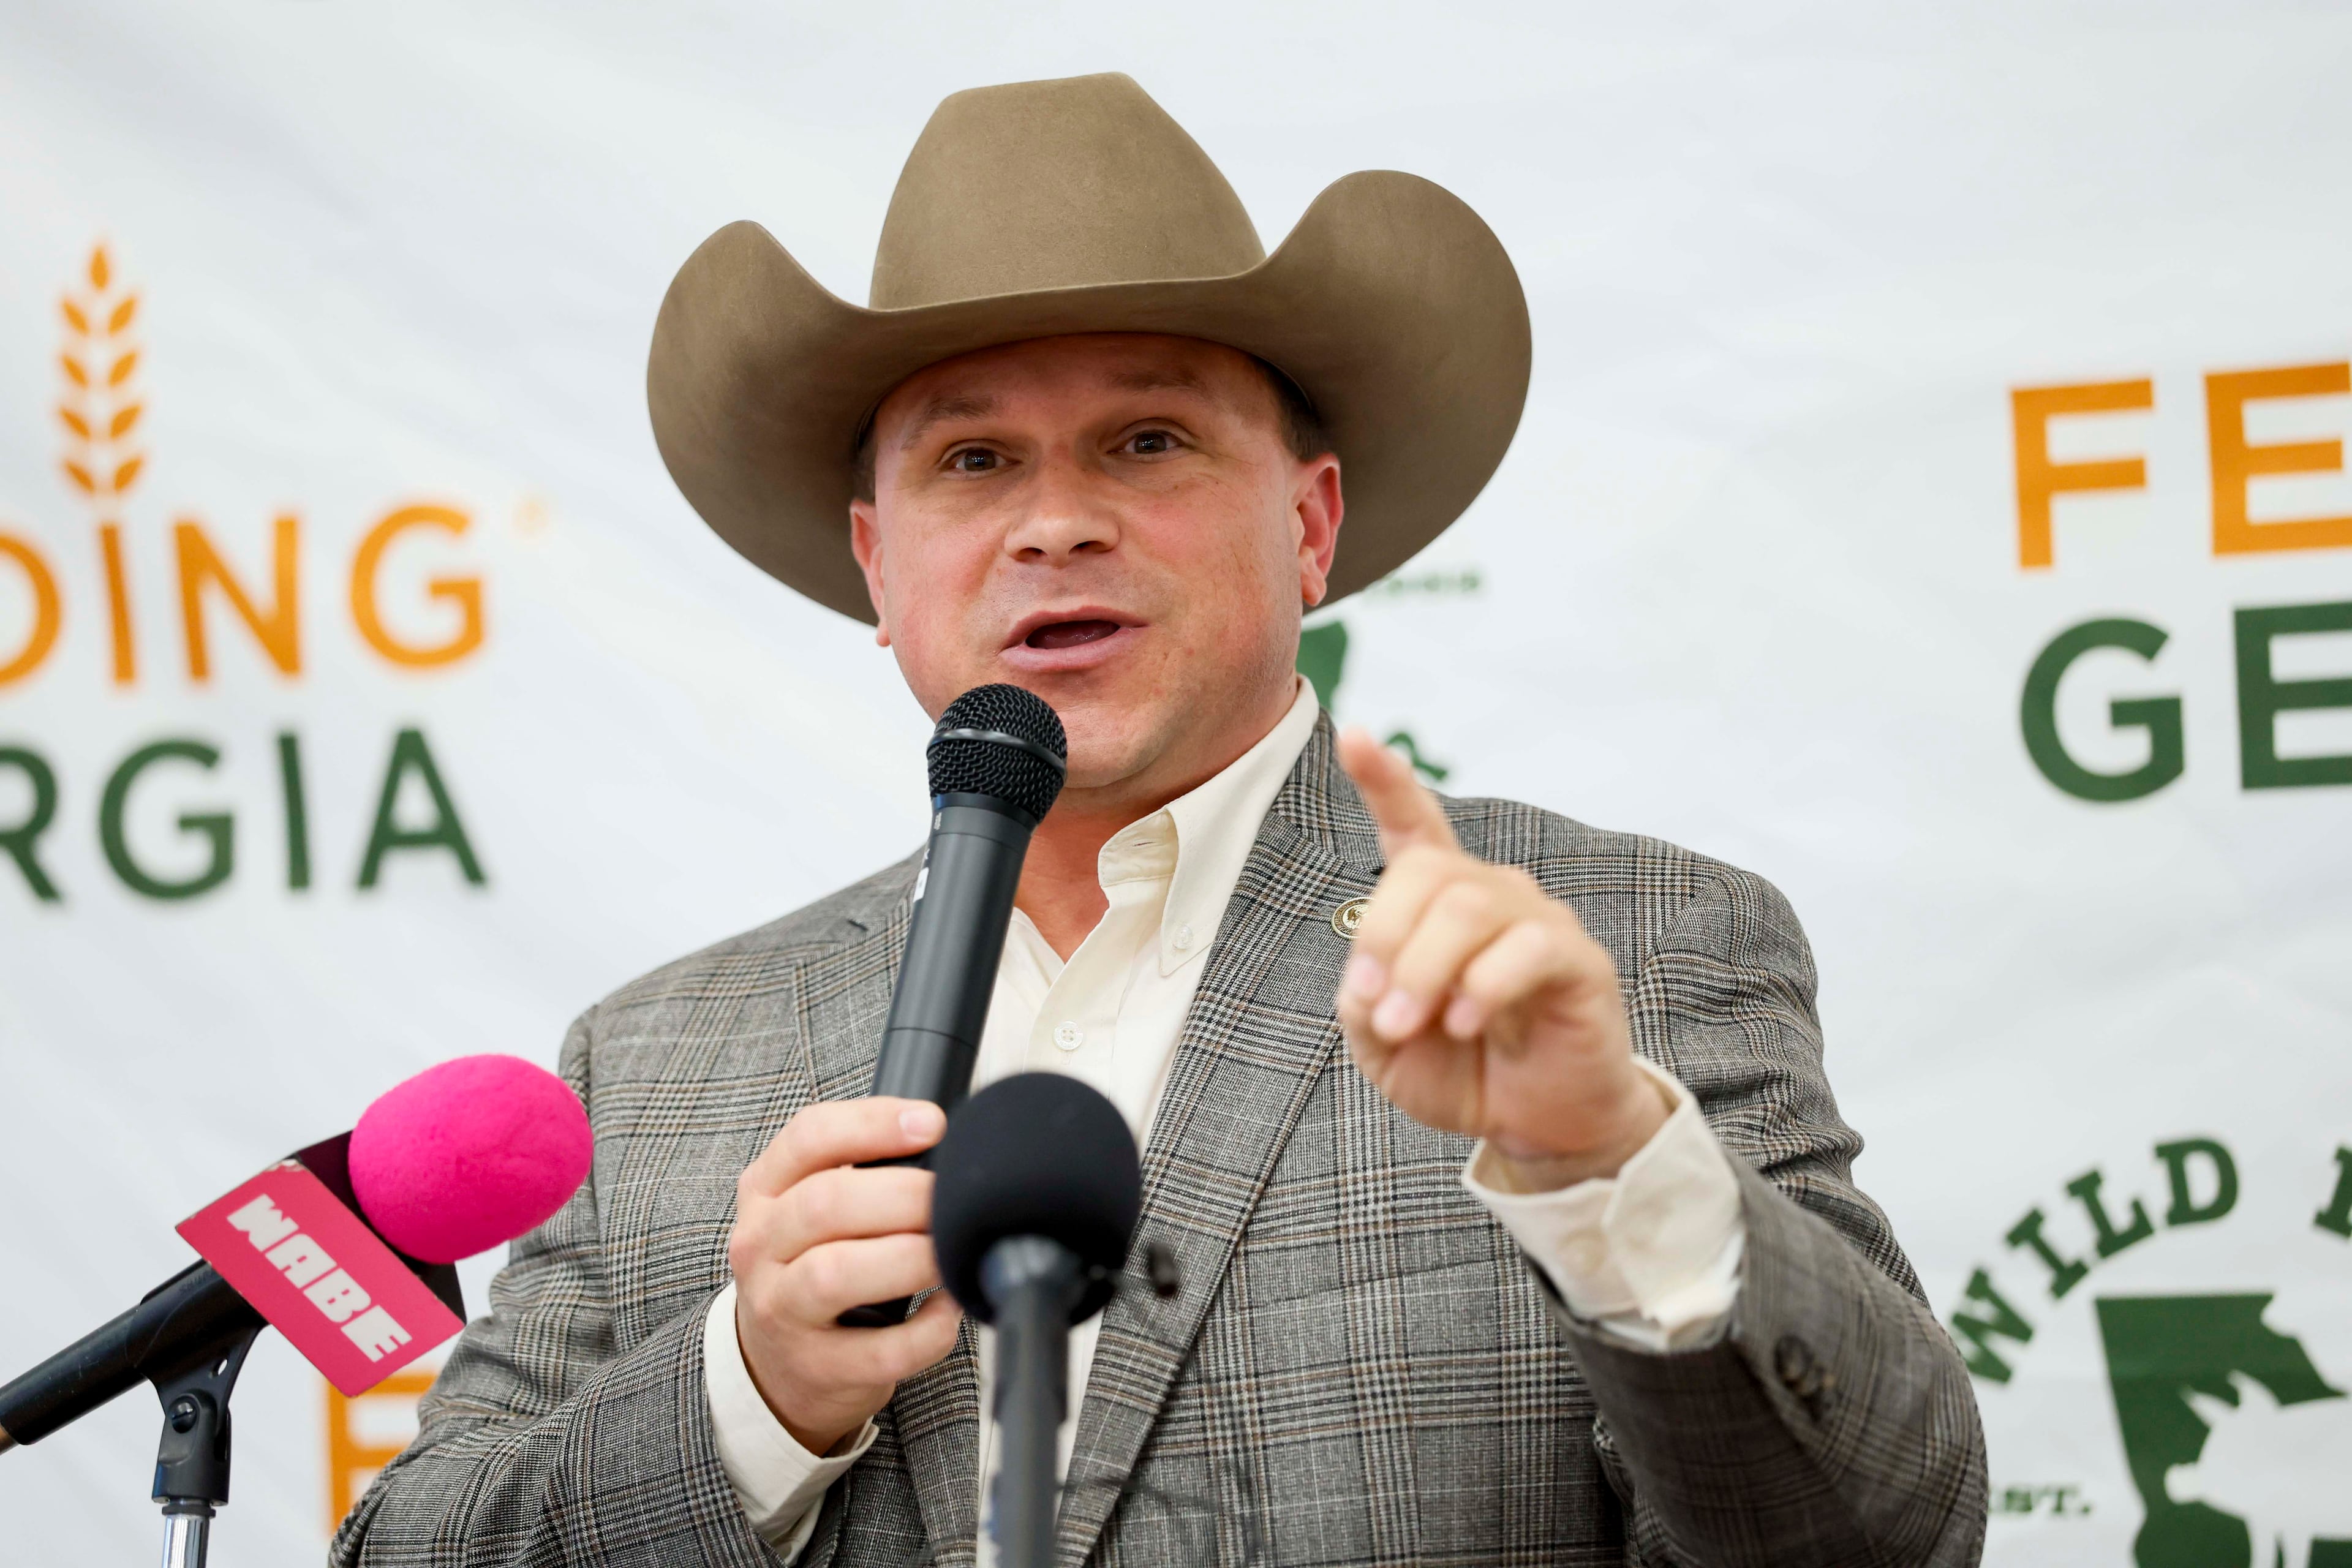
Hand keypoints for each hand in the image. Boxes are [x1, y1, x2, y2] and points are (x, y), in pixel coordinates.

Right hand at [728, 1098, 962, 1456]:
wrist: (772, 1363)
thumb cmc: (810, 1264)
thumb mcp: (808, 1206)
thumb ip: (858, 1169)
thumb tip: (942, 1145)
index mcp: (765, 1190)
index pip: (809, 1137)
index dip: (875, 1123)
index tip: (933, 1124)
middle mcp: (762, 1246)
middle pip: (826, 1204)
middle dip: (904, 1195)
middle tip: (950, 1198)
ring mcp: (782, 1311)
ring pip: (835, 1274)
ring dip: (908, 1257)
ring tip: (948, 1250)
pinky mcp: (817, 1368)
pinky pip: (879, 1351)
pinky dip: (927, 1330)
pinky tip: (948, 1308)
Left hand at [1333, 730, 1667, 1191]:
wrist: (1535, 1124)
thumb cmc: (1460, 1071)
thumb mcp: (1383, 1044)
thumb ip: (1364, 1001)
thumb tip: (1373, 978)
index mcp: (1438, 902)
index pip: (1413, 823)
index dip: (1384, 778)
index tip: (1353, 736)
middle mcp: (1490, 893)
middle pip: (1425, 870)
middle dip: (1385, 938)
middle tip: (1379, 1012)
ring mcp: (1538, 919)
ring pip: (1469, 906)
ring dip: (1424, 971)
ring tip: (1412, 1028)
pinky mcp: (1578, 960)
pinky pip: (1528, 946)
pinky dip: (1483, 986)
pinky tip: (1466, 1023)